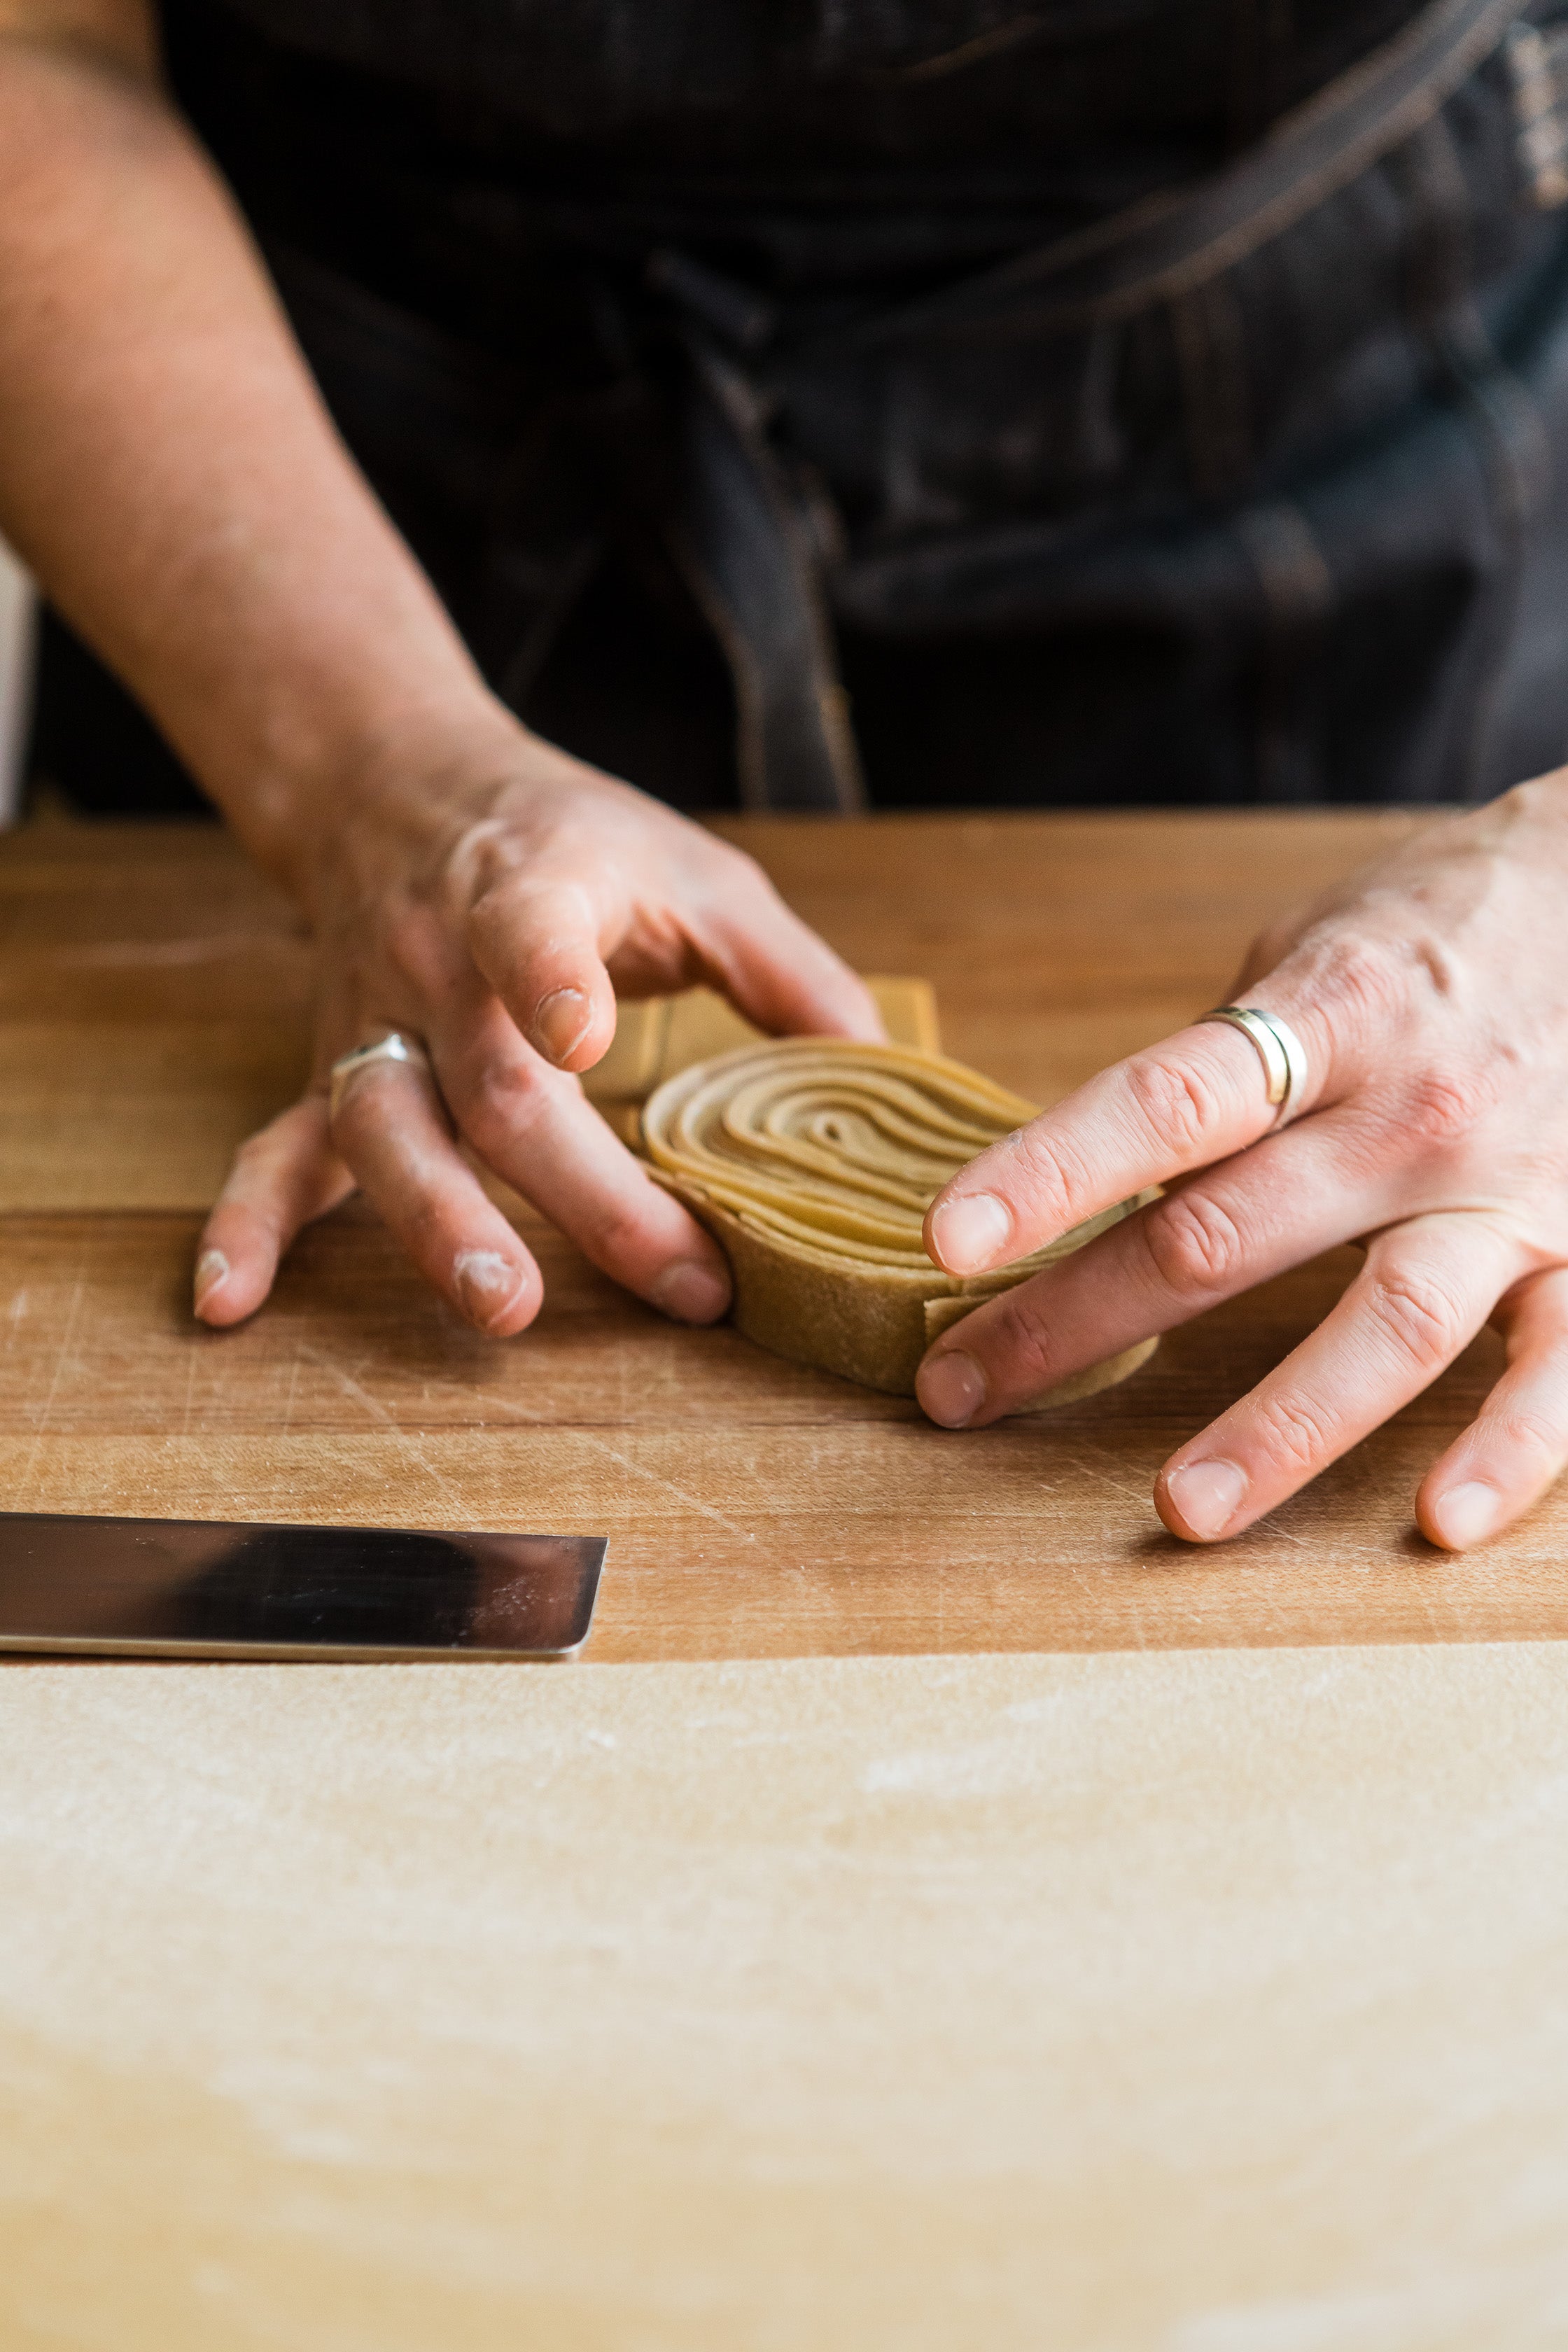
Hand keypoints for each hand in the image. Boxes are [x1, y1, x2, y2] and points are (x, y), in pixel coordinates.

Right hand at [194, 719, 880, 1333]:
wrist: (396, 786)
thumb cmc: (569, 841)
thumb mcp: (694, 870)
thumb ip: (787, 971)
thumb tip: (884, 1075)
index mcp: (527, 888)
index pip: (527, 929)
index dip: (550, 978)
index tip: (585, 1034)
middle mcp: (436, 963)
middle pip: (492, 1087)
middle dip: (582, 1191)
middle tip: (675, 1278)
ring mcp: (374, 1026)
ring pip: (385, 1129)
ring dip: (437, 1225)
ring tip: (499, 1306)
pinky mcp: (333, 1074)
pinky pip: (277, 1153)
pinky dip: (248, 1228)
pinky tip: (226, 1305)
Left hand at [914, 776, 1567, 1551]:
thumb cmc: (1450, 922)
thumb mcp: (1318, 949)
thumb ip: (1222, 1063)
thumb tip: (1107, 1165)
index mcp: (1327, 1018)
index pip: (1168, 1100)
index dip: (1053, 1170)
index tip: (949, 1242)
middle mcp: (1411, 1113)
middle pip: (1224, 1235)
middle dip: (1076, 1321)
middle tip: (959, 1393)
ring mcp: (1511, 1190)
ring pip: (1386, 1327)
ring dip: (1279, 1429)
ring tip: (1182, 1511)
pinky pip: (1562, 1370)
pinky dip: (1511, 1452)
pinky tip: (1438, 1522)